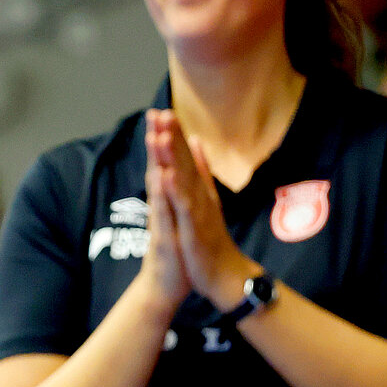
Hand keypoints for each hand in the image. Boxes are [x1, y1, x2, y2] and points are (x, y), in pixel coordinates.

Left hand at [145, 110, 257, 311]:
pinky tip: (166, 174)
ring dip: (174, 157)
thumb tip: (197, 142)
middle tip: (163, 112)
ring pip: (184, 179)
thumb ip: (201, 170)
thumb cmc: (211, 239)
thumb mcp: (205, 201)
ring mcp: (197, 211)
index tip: (162, 112)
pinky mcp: (194, 228)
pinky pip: (183, 206)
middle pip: (185, 162)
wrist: (225, 274)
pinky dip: (175, 190)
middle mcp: (200, 196)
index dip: (174, 135)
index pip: (186, 157)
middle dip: (173, 137)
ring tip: (163, 135)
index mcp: (199, 190)